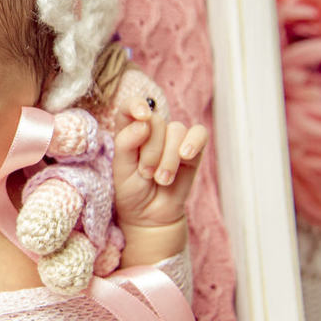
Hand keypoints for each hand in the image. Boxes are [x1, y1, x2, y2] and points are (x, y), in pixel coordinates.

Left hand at [111, 95, 208, 227]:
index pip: (130, 107)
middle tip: (147, 174)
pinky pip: (199, 133)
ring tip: (162, 179)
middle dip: (151, 151)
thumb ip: (126, 143)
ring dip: (168, 158)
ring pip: (176, 130)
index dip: (136, 105)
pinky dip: (193, 142)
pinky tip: (185, 156)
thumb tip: (144, 121)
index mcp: (129, 130)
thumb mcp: (121, 170)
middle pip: (156, 122)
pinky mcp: (193, 150)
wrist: (150, 216)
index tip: (142, 116)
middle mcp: (152, 130)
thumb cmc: (131, 191)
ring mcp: (173, 139)